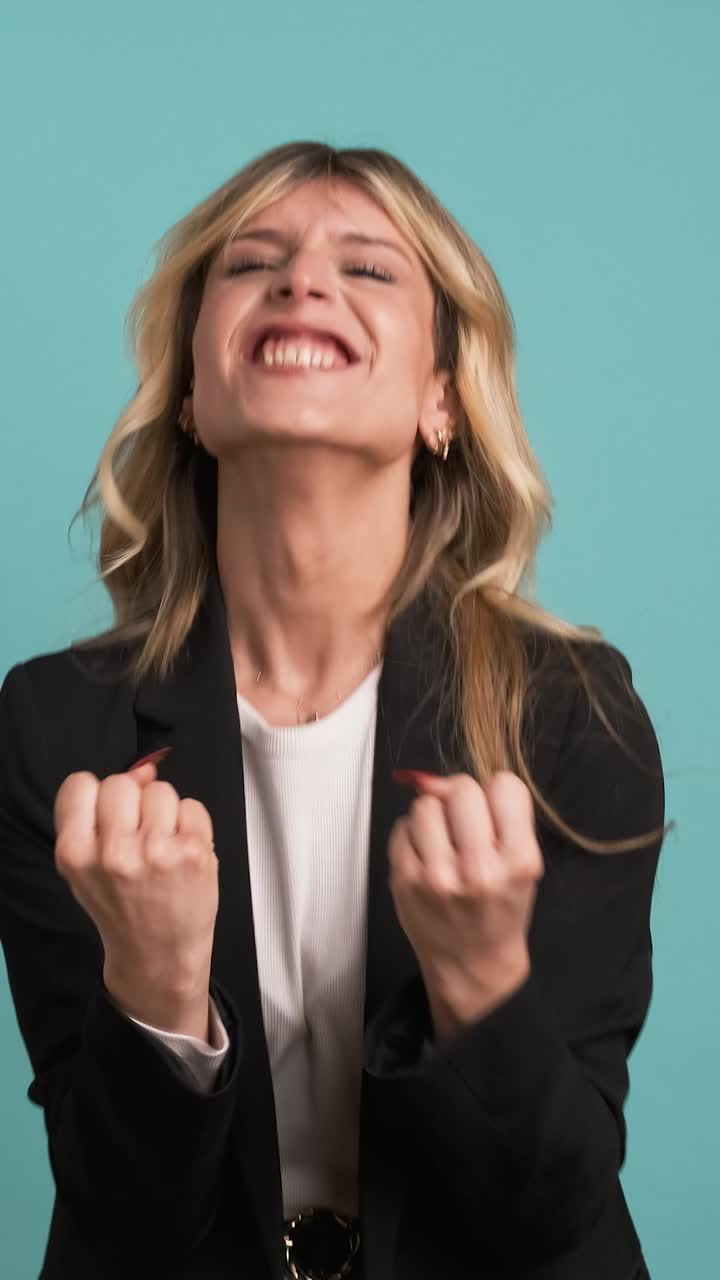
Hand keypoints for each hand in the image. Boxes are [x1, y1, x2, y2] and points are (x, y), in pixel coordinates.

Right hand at [53, 760, 218, 1038]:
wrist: (157, 954)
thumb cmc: (122, 906)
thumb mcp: (89, 866)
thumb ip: (100, 814)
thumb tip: (143, 770)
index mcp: (76, 854)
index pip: (80, 784)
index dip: (96, 797)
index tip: (106, 819)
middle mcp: (113, 852)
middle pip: (121, 783)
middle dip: (133, 803)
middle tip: (138, 837)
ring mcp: (156, 852)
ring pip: (161, 791)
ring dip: (165, 813)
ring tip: (162, 848)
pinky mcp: (194, 853)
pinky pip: (193, 807)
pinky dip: (192, 825)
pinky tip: (184, 854)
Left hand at [389, 770, 542, 1037]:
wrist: (472, 964)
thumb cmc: (499, 908)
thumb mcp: (520, 863)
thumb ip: (499, 814)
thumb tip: (439, 779)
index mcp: (519, 861)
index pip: (505, 786)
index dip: (497, 793)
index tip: (494, 812)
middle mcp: (480, 869)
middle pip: (461, 788)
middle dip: (461, 798)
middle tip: (464, 824)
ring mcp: (438, 877)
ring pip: (425, 804)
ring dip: (434, 816)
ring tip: (444, 843)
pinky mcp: (405, 881)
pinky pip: (402, 827)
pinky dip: (412, 835)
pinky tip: (426, 858)